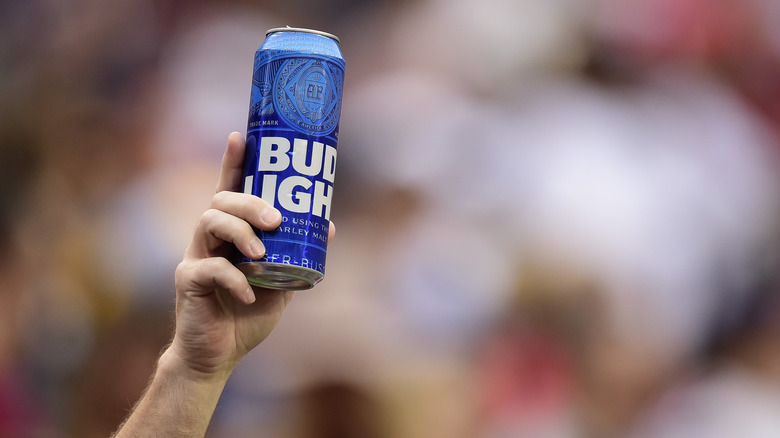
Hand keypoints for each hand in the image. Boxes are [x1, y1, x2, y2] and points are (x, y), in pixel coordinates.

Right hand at [168, 132, 334, 377]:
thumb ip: (298, 254)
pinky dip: (234, 279)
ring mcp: (196, 257)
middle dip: (249, 202)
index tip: (241, 135)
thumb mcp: (282, 282)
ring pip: (208, 222)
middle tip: (275, 220)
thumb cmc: (248, 314)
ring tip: (261, 253)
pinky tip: (250, 295)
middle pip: (221, 200)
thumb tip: (327, 226)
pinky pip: (208, 269)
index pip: (230, 188)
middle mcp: (210, 238)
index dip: (233, 160)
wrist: (220, 354)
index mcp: (231, 233)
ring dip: (239, 232)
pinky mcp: (188, 281)